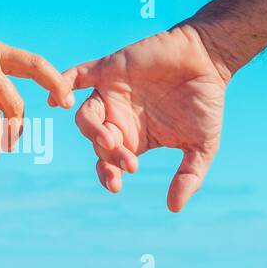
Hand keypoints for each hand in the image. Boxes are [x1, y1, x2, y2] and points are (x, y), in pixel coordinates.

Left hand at [63, 23, 230, 211]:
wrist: (208, 60)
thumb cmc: (206, 102)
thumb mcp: (202, 146)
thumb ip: (189, 176)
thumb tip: (174, 207)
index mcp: (134, 138)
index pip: (109, 162)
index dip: (108, 174)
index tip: (116, 185)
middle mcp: (117, 117)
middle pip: (96, 143)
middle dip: (108, 156)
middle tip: (127, 161)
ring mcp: (110, 93)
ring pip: (85, 116)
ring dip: (92, 130)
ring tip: (110, 140)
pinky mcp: (107, 69)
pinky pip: (76, 75)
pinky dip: (63, 85)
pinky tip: (58, 101)